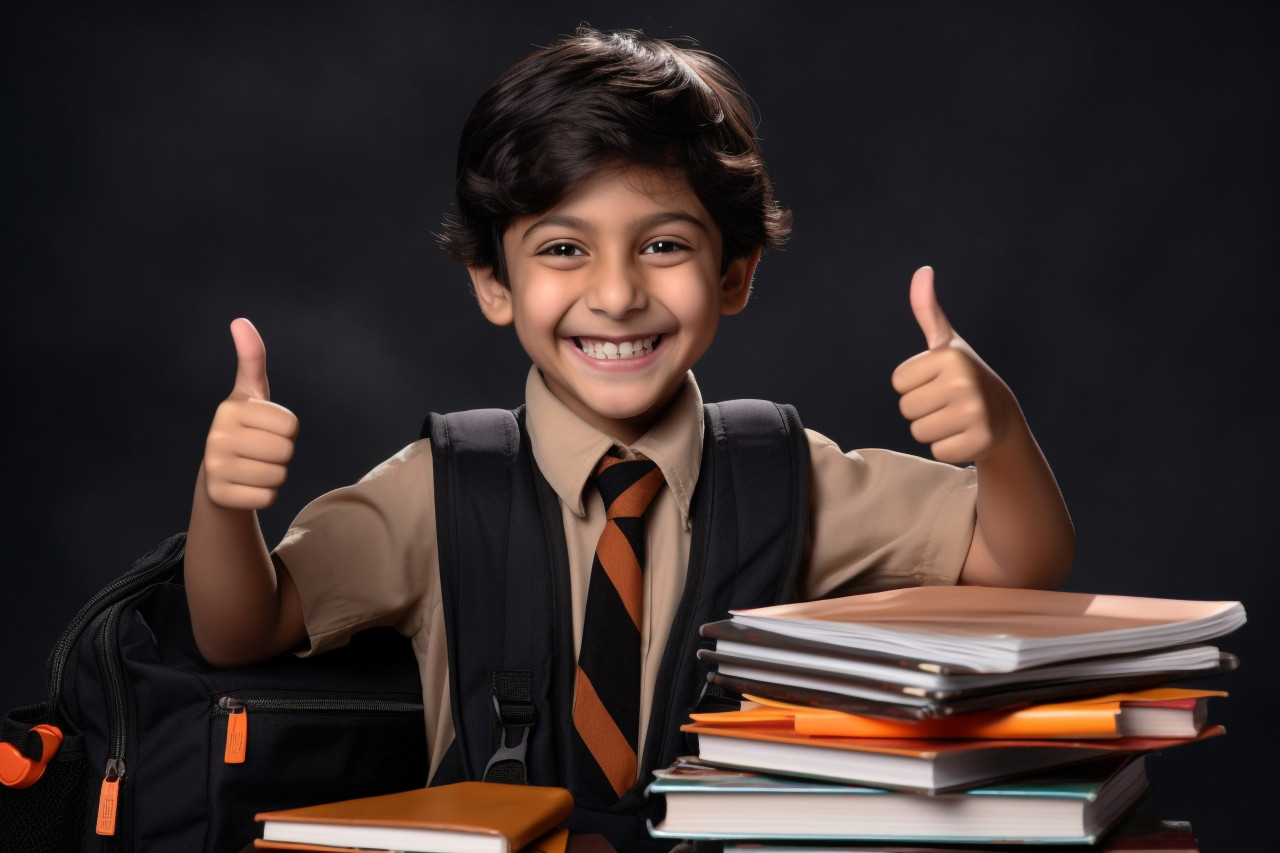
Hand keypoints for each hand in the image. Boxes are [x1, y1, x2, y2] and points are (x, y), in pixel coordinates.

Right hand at [201, 318, 298, 508]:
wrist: (219, 472)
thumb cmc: (245, 426)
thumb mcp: (251, 392)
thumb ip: (251, 358)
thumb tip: (240, 321)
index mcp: (230, 409)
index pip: (291, 424)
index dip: (287, 429)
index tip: (267, 427)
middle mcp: (217, 436)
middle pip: (286, 450)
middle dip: (282, 453)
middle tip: (262, 450)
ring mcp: (215, 467)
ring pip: (278, 475)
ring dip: (275, 474)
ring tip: (255, 466)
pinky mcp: (219, 494)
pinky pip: (268, 498)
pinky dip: (265, 494)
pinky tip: (248, 485)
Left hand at [891, 267, 1017, 463]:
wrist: (1001, 415)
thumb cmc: (963, 376)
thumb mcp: (946, 344)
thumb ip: (927, 309)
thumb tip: (922, 270)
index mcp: (950, 357)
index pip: (898, 381)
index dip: (914, 384)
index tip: (938, 381)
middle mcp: (964, 382)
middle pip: (906, 408)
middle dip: (922, 408)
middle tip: (947, 402)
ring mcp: (974, 413)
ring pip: (918, 431)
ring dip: (933, 428)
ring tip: (955, 417)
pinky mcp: (978, 442)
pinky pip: (938, 451)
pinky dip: (948, 447)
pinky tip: (965, 435)